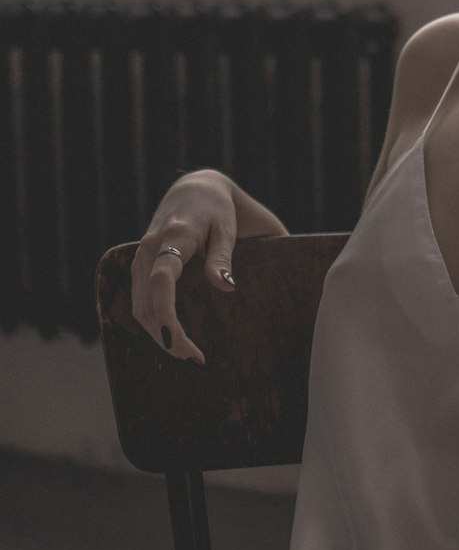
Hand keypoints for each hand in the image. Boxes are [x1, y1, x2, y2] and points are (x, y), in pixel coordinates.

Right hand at [131, 170, 238, 363]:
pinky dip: (152, 322)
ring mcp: (141, 257)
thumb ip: (223, 257)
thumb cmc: (217, 211)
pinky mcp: (140, 266)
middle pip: (147, 301)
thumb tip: (226, 287)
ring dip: (157, 333)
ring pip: (139, 305)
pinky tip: (171, 337)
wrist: (194, 191)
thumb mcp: (227, 230)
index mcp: (174, 237)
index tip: (177, 341)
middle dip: (166, 334)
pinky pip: (139, 300)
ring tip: (187, 354)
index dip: (166, 313)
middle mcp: (150, 248)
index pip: (162, 280)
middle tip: (195, 358)